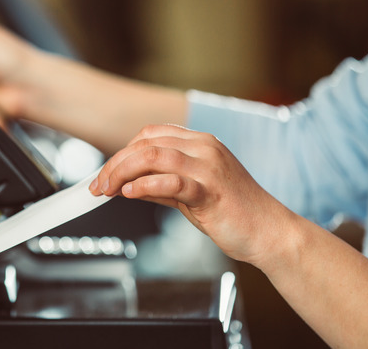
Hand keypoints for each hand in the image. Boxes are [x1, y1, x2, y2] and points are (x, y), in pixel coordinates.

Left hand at [89, 124, 287, 264]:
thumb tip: (128, 183)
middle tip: (98, 185)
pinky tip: (130, 194)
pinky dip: (145, 185)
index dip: (122, 152)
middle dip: (115, 164)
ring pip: (154, 156)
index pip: (150, 135)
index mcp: (200, 143)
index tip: (105, 172)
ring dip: (122, 172)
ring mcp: (209, 166)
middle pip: (146, 143)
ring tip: (107, 190)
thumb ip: (161, 184)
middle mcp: (204, 147)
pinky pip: (172, 181)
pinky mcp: (212, 190)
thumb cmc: (234, 213)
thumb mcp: (191, 193)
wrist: (269, 233)